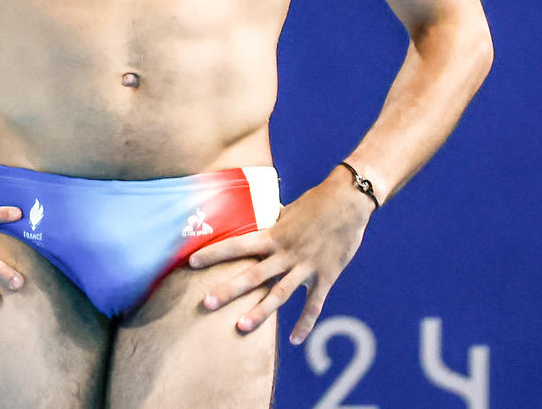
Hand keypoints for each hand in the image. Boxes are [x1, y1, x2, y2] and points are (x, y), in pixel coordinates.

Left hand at [184, 178, 372, 342]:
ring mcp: (306, 266)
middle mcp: (286, 252)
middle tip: (206, 304)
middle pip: (253, 274)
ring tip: (241, 327)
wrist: (349, 201)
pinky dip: (304, 323)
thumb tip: (256, 220)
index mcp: (274, 234)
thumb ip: (272, 223)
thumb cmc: (317, 202)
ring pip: (279, 293)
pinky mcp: (326, 276)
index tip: (192, 261)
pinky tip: (294, 340)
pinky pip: (313, 305)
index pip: (238, 244)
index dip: (215, 253)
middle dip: (229, 289)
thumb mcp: (288, 211)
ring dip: (260, 312)